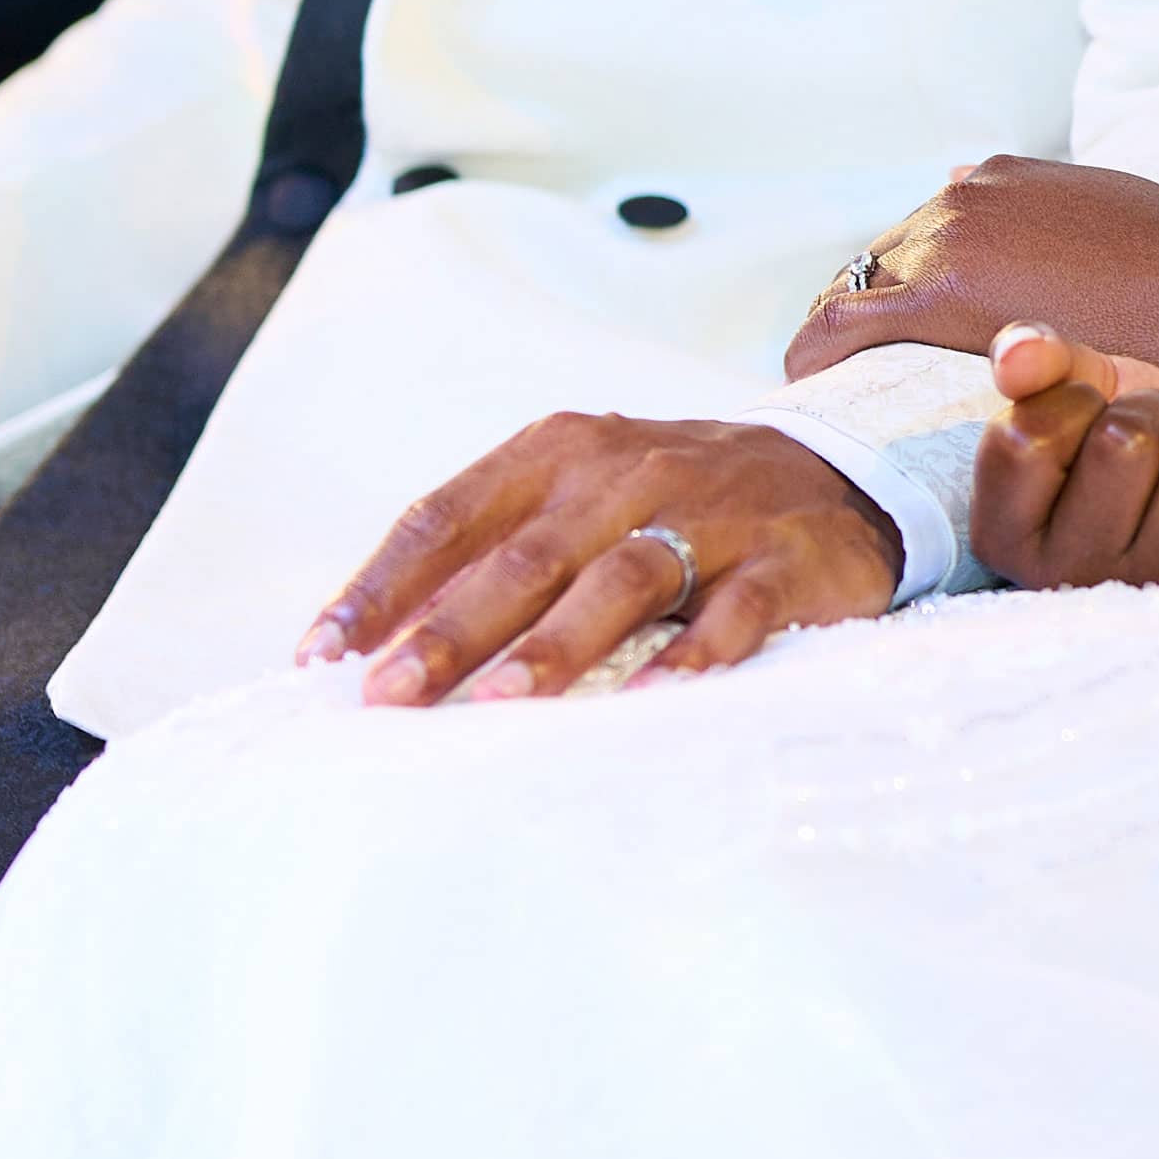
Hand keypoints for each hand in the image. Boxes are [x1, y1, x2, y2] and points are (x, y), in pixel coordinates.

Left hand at [302, 415, 901, 705]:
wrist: (835, 470)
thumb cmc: (672, 501)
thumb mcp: (578, 499)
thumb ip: (490, 555)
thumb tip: (380, 643)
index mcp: (557, 454)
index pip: (448, 514)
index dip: (382, 583)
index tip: (323, 653)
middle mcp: (625, 474)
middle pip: (524, 555)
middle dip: (451, 629)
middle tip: (390, 697)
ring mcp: (708, 515)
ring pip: (620, 579)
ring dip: (557, 645)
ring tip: (501, 705)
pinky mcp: (780, 560)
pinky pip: (733, 612)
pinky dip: (691, 655)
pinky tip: (651, 700)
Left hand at [779, 156, 1158, 383]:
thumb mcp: (1106, 204)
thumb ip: (1040, 202)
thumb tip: (966, 178)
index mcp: (995, 178)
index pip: (920, 236)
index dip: (903, 290)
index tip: (898, 337)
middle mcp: (958, 198)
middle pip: (879, 264)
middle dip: (869, 317)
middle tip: (861, 377)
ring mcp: (942, 242)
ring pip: (854, 292)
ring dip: (844, 339)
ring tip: (837, 393)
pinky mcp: (934, 299)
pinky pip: (837, 328)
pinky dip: (815, 358)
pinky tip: (811, 396)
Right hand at [971, 327, 1158, 589]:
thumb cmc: (1133, 438)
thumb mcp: (1078, 390)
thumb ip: (1036, 361)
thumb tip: (1015, 356)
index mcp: (1006, 534)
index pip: (1027, 435)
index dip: (1075, 400)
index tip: (1090, 416)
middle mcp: (1075, 581)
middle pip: (1126, 441)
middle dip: (1155, 410)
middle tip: (1155, 435)